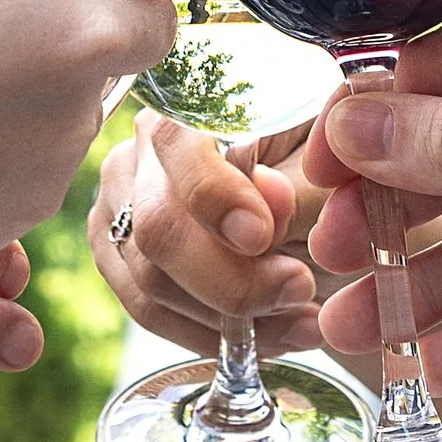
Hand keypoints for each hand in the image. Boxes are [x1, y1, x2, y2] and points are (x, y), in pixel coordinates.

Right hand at [87, 116, 327, 356]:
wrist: (301, 196)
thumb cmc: (314, 170)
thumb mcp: (324, 170)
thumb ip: (297, 190)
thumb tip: (266, 207)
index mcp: (188, 107)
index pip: (179, 149)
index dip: (216, 198)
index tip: (263, 238)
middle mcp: (138, 152)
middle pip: (158, 230)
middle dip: (233, 279)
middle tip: (300, 290)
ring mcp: (118, 208)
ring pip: (150, 284)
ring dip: (233, 318)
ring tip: (302, 320)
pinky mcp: (117, 256)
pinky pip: (150, 313)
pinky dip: (213, 335)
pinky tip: (271, 335)